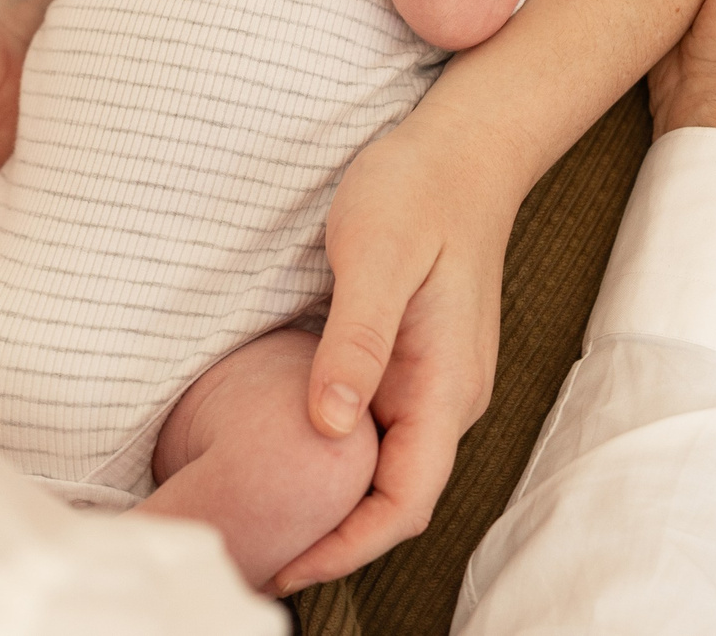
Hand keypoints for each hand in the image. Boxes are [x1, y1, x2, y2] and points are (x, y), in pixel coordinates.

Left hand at [270, 113, 515, 592]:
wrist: (463, 148)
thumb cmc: (417, 190)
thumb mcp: (377, 255)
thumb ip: (356, 342)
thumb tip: (327, 426)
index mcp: (446, 384)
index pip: (405, 500)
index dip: (346, 546)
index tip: (284, 567)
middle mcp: (448, 397)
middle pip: (395, 499)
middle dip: (332, 539)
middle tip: (253, 555)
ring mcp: (434, 382)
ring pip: (387, 469)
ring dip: (333, 504)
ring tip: (263, 521)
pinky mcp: (416, 363)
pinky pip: (380, 432)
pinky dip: (337, 460)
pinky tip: (290, 457)